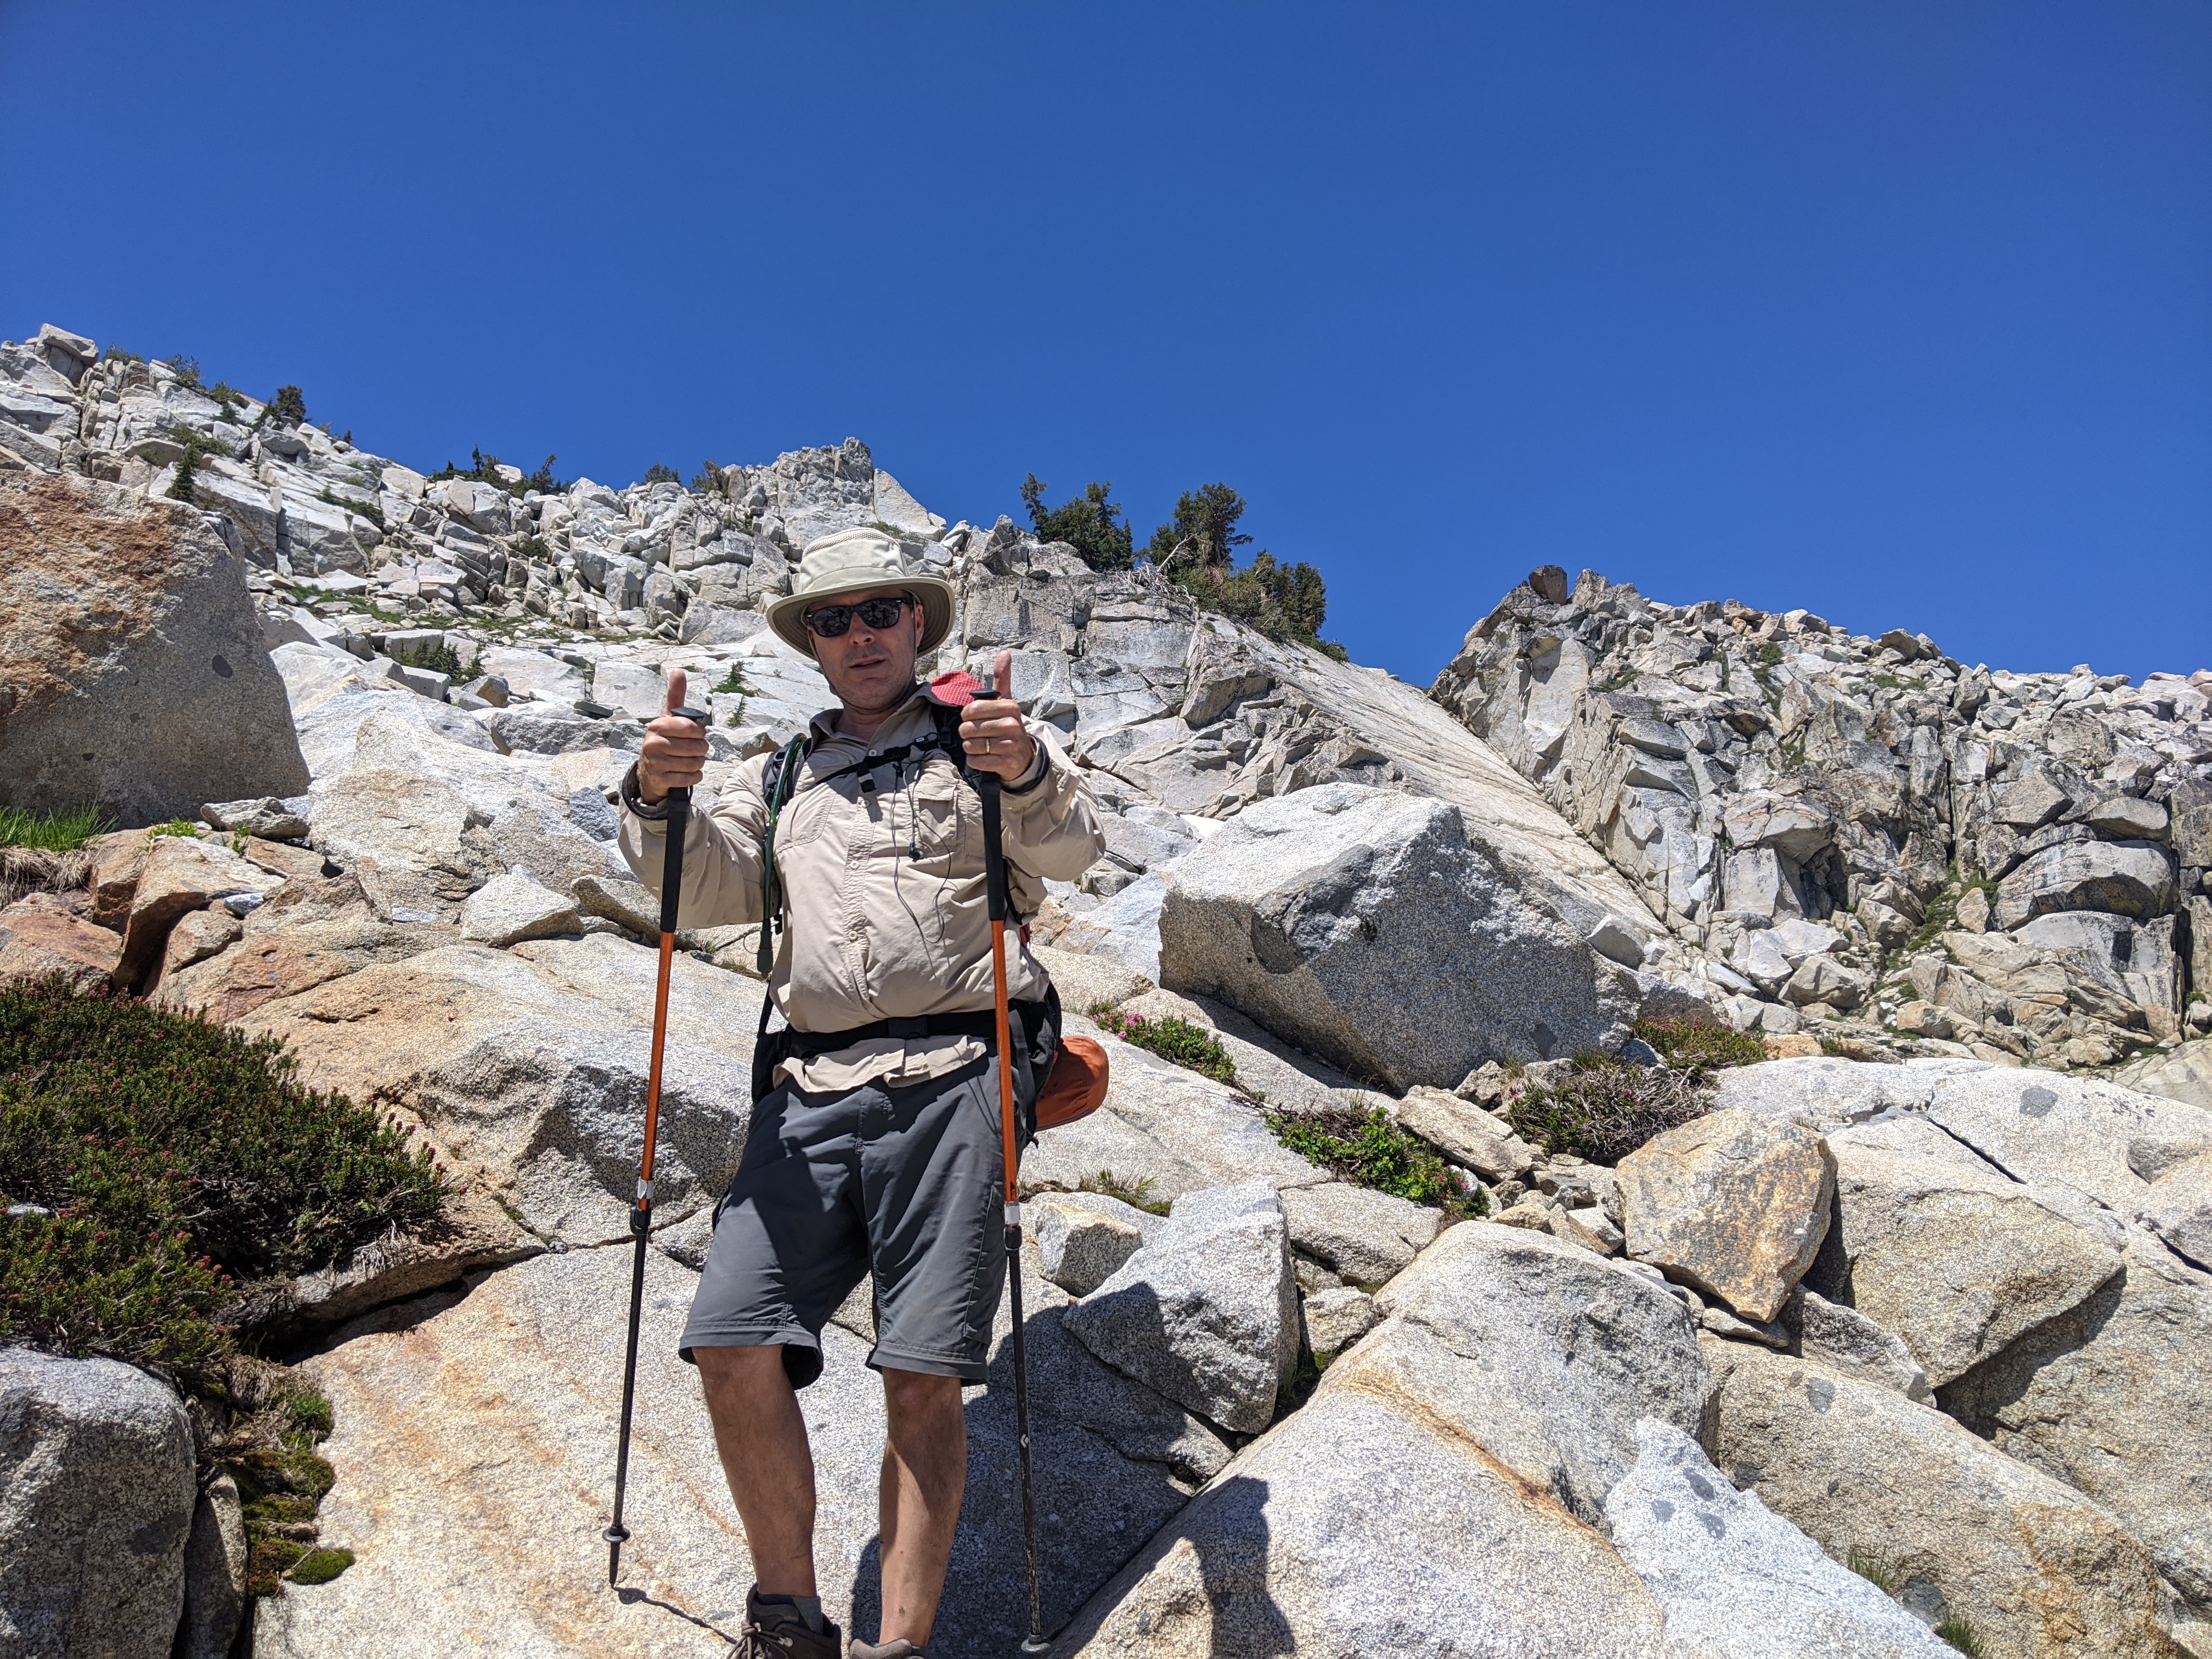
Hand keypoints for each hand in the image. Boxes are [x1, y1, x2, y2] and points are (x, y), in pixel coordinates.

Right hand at [637, 669, 707, 803]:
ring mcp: (654, 762)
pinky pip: (689, 779)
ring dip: (698, 764)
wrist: (649, 773)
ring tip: (689, 762)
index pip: (691, 728)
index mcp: (657, 725)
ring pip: (694, 763)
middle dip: (701, 750)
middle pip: (696, 747)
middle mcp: (652, 743)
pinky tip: (686, 774)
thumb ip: (675, 696)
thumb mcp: (668, 719)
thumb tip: (678, 670)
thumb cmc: (664, 741)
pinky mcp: (658, 779)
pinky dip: (694, 777)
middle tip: (693, 751)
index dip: (700, 733)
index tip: (697, 735)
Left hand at [960, 648, 1036, 780]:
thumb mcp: (1006, 702)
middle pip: (968, 728)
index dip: (967, 716)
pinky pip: (975, 761)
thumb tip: (1005, 652)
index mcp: (1009, 707)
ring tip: (983, 746)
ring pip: (970, 745)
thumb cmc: (1007, 727)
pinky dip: (975, 761)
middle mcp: (1012, 724)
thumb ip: (1003, 678)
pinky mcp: (1007, 763)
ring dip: (971, 747)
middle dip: (968, 733)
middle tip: (979, 735)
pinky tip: (986, 757)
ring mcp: (1011, 744)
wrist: (1022, 757)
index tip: (975, 719)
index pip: (971, 709)